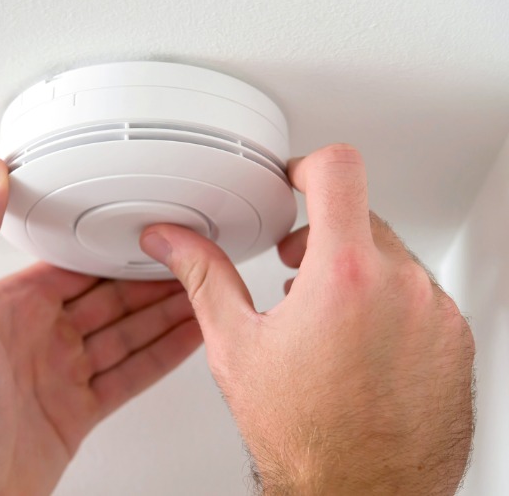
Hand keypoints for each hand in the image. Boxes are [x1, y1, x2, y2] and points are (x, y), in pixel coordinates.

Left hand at [0, 157, 201, 494]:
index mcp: (14, 307)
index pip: (75, 264)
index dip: (113, 246)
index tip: (146, 227)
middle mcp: (41, 337)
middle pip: (110, 297)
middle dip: (151, 278)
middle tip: (192, 258)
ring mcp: (62, 374)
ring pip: (127, 333)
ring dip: (165, 312)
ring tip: (204, 291)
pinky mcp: (79, 409)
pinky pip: (131, 374)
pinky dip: (163, 355)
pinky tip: (188, 338)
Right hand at [140, 144, 474, 493]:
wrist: (361, 492)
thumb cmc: (304, 435)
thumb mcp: (236, 345)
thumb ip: (204, 276)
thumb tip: (172, 241)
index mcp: (343, 276)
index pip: (339, 170)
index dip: (309, 165)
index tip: (297, 180)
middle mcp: (402, 287)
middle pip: (362, 216)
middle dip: (323, 235)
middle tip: (295, 272)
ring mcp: (437, 314)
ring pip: (393, 258)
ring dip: (358, 274)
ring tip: (326, 319)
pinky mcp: (456, 340)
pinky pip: (422, 297)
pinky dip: (390, 306)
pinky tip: (360, 347)